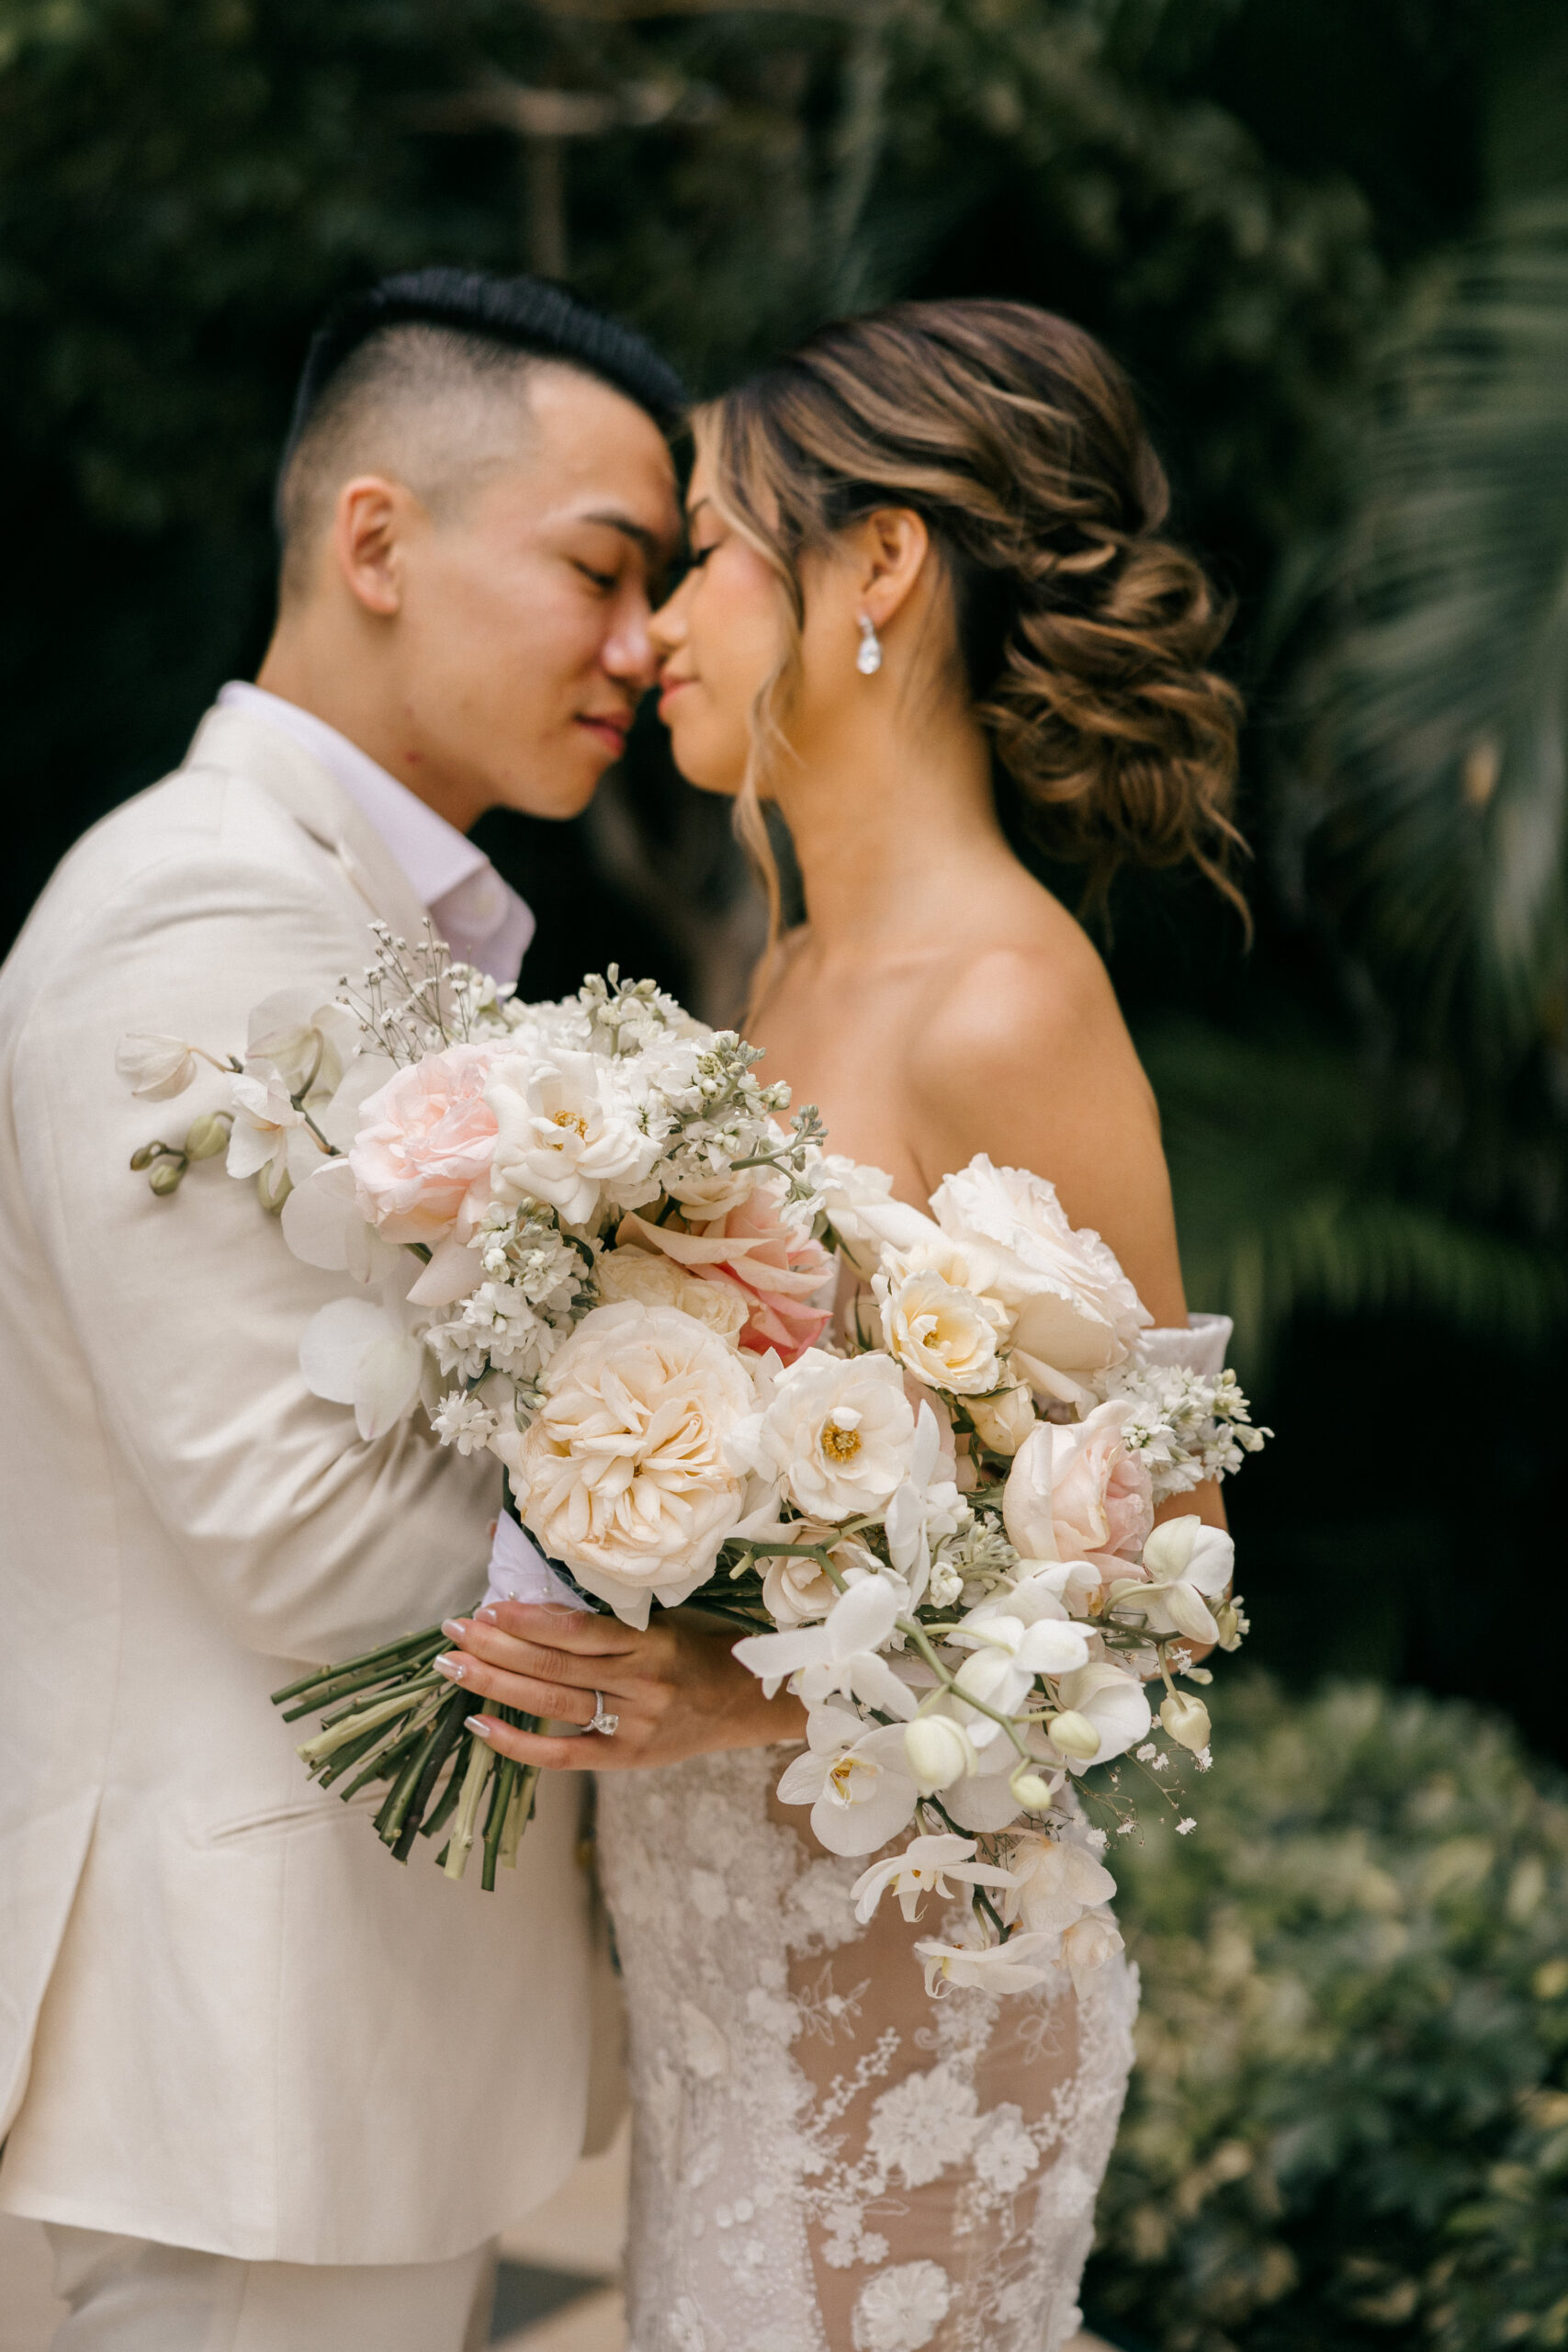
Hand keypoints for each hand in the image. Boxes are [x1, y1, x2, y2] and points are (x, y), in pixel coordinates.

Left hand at [438, 1602, 806, 1772]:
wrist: (747, 1705)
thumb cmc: (698, 1650)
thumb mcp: (663, 1620)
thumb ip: (608, 1612)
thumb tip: (539, 1588)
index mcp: (653, 1641)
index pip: (580, 1631)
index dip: (530, 1620)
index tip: (488, 1607)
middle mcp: (642, 1683)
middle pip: (556, 1665)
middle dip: (496, 1647)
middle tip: (452, 1632)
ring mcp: (633, 1724)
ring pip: (553, 1703)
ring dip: (497, 1684)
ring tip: (454, 1668)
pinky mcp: (626, 1757)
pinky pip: (564, 1754)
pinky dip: (519, 1742)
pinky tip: (481, 1726)